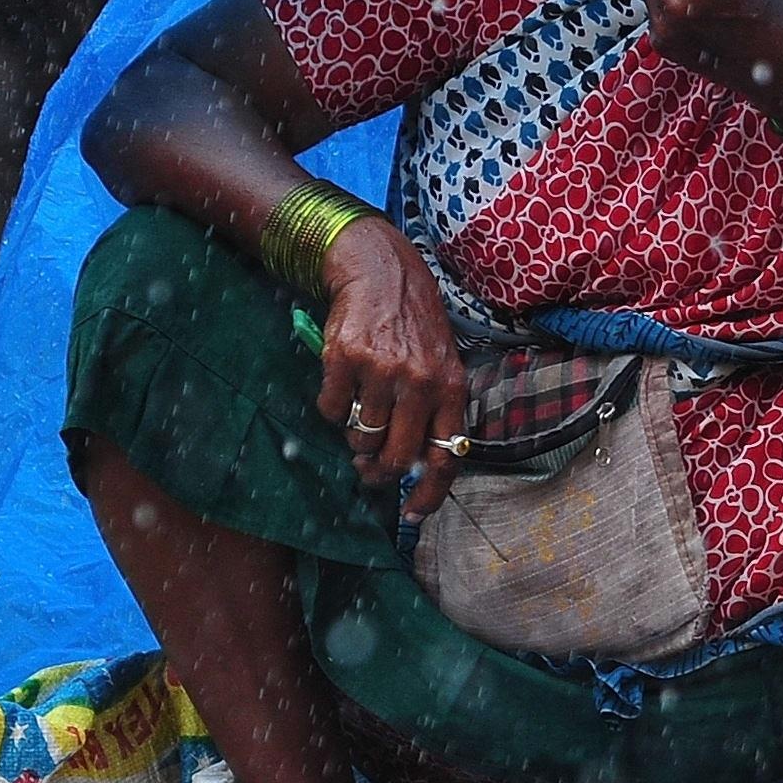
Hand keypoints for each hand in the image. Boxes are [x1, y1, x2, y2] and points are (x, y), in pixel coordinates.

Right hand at [312, 217, 469, 522]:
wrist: (379, 269)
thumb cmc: (413, 323)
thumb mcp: (442, 361)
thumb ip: (436, 410)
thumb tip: (416, 466)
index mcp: (450, 386)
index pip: (447, 454)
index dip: (430, 492)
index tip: (413, 513)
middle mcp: (419, 381)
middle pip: (397, 456)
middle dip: (380, 473)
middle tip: (369, 470)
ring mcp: (381, 370)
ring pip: (362, 436)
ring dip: (356, 437)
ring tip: (361, 415)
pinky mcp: (344, 359)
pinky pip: (332, 411)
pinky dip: (333, 409)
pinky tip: (342, 387)